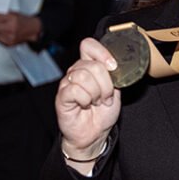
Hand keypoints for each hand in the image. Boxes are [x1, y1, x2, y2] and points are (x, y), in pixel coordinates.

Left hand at [0, 11, 41, 45]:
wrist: (34, 29)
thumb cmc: (24, 21)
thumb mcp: (14, 14)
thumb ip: (2, 15)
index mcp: (11, 19)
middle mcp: (10, 28)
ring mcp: (10, 37)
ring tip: (4, 28)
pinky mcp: (10, 43)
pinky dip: (0, 36)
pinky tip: (7, 34)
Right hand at [57, 37, 120, 164]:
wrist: (94, 134)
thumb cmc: (103, 112)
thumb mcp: (115, 90)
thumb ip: (115, 75)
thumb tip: (117, 63)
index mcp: (89, 66)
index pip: (88, 45)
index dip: (102, 53)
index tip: (113, 67)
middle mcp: (76, 71)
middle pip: (92, 65)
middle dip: (105, 84)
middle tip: (105, 97)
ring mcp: (67, 83)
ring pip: (83, 76)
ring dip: (96, 93)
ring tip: (96, 102)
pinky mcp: (61, 96)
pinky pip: (74, 90)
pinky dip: (85, 100)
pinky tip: (86, 105)